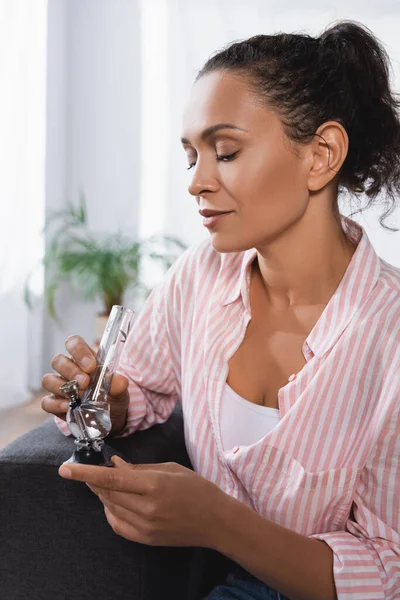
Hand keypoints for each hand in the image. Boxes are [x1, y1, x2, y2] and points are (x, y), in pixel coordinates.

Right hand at [41, 334, 128, 434]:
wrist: (111, 414)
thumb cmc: (112, 394)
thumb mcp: (119, 389)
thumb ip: (118, 383)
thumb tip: (120, 381)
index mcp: (84, 358)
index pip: (73, 343)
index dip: (79, 351)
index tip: (91, 365)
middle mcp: (68, 369)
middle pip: (58, 360)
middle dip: (71, 371)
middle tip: (85, 382)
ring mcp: (59, 386)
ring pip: (48, 379)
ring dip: (61, 387)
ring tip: (78, 396)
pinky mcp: (54, 403)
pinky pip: (46, 402)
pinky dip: (56, 404)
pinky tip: (69, 407)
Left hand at [58, 457, 228, 547]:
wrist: (216, 521)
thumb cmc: (196, 488)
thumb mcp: (169, 469)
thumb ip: (138, 468)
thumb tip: (113, 463)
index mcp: (155, 485)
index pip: (111, 478)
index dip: (85, 473)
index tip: (65, 469)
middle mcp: (147, 508)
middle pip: (107, 493)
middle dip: (93, 481)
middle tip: (86, 470)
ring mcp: (146, 526)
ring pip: (110, 508)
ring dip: (103, 493)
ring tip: (106, 483)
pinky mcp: (146, 539)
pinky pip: (118, 524)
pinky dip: (111, 511)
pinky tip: (115, 501)